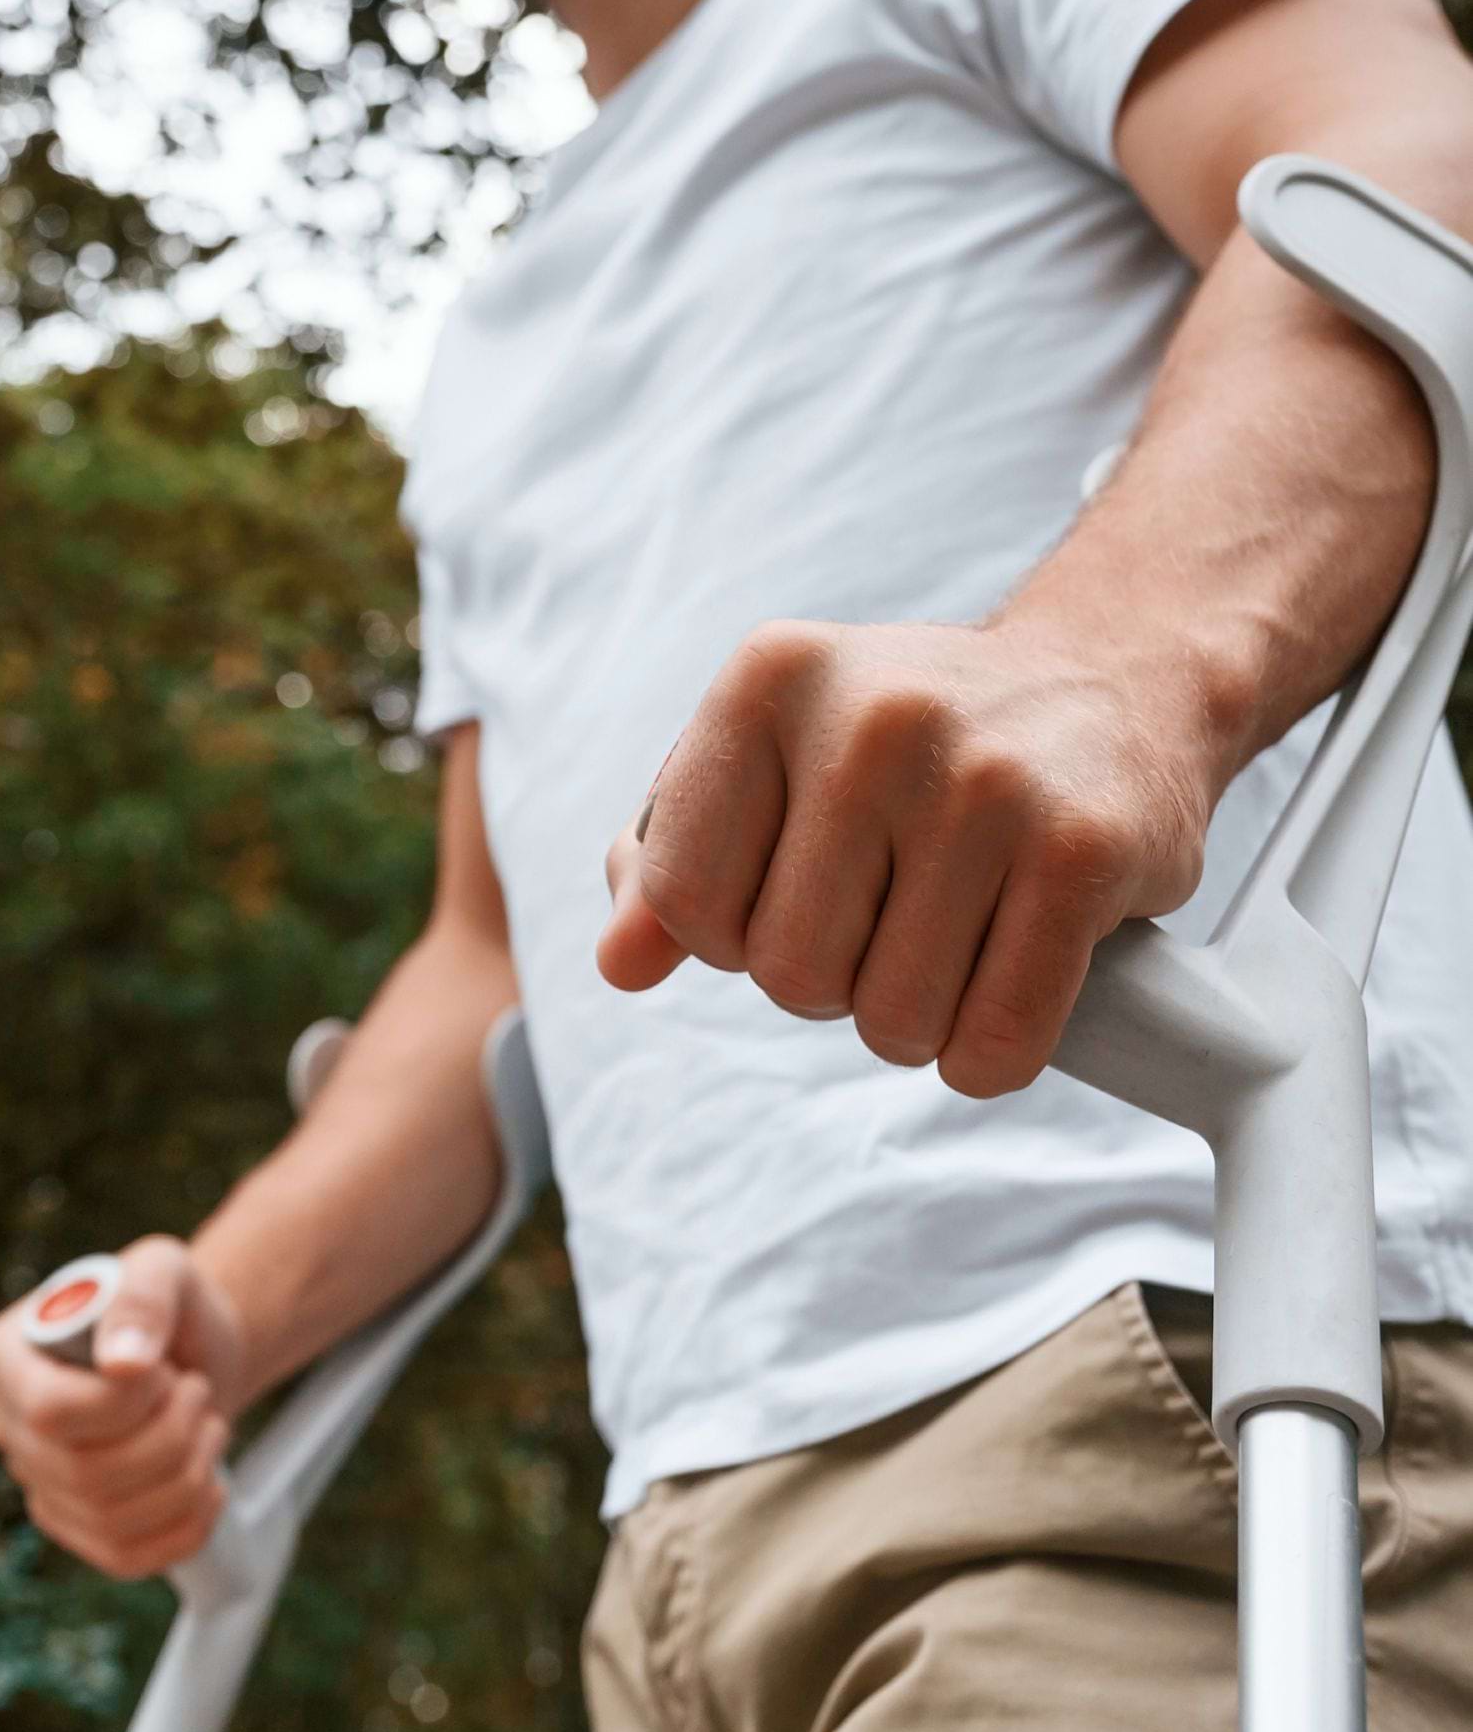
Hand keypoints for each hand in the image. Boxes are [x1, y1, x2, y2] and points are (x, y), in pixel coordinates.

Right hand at [0, 1236, 247, 1580]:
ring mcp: (37, 1482)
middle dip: (169, 1435)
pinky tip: (207, 1480)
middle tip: (197, 1392)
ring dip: (188, 1472)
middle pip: (85, 1474)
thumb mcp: (162, 1268)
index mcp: (5, 1355)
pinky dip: (188, 1524)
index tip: (163, 1369)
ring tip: (205, 1423)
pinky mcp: (77, 1528)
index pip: (51, 1414)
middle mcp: (5, 1424)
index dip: (126, 1403)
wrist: (191, 1350)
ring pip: (111, 1520)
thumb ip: (143, 1299)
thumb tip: (123, 1364)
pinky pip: (128, 1558)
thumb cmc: (167, 1303)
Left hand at [597, 617, 1219, 1096]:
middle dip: (832, 983)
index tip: (793, 895)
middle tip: (888, 921)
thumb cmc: (913, 744)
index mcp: (771, 677)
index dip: (733, 936)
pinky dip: (988, 1054)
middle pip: (788, 973)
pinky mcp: (1083, 850)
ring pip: (892, 1020)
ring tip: (950, 943)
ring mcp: (986, 781)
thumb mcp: (778, 752)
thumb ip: (678, 851)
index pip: (684, 898)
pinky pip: (996, 1040)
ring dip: (914, 1022)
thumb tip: (621, 963)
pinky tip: (1003, 990)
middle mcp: (874, 716)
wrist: (1109, 682)